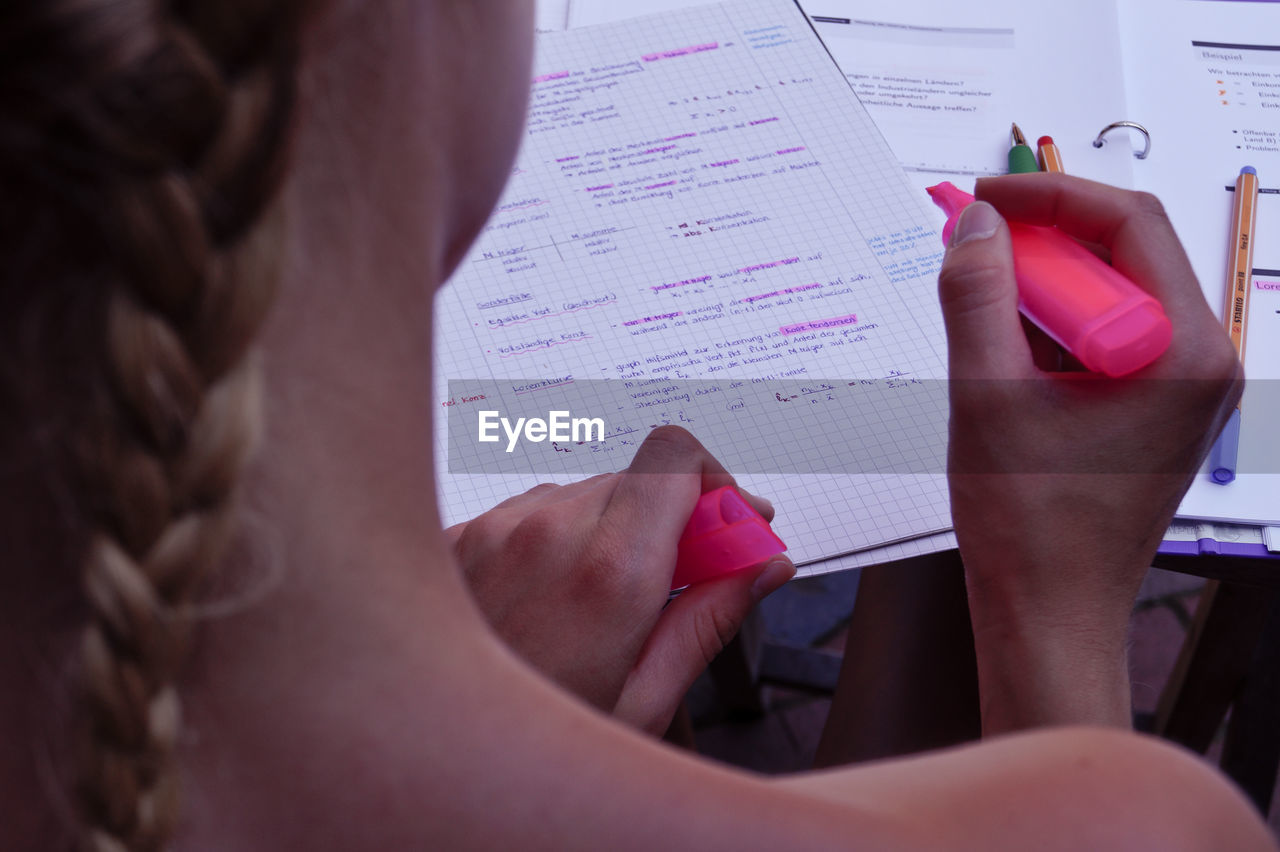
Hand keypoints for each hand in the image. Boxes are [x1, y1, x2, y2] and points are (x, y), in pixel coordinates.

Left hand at [447, 426, 794, 734]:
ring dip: (609, 532)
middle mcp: (546, 531)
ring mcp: (494, 529)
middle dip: (671, 519)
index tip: (728, 529)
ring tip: (599, 606)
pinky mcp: (459, 537)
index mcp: (608, 571)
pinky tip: (549, 603)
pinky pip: (526, 514)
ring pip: (582, 495)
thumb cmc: (528, 749)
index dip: (716, 486)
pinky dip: (553, 543)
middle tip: (680, 578)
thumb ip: (711, 619)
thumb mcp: (642, 700)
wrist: (422, 754)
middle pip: (636, 479)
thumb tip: (764, 567)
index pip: (677, 458)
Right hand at [937, 175, 1240, 731]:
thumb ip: (976, 297)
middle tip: (967, 248)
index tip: (983, 200)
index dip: (1048, 196)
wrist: (1050, 614)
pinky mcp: (1152, 409)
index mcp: (1183, 353)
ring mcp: (1179, 388)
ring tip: (977, 314)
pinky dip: (1048, 331)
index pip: (1129, 223)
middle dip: (1039, 244)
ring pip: (1106, 296)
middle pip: (1122, 255)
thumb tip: (972, 225)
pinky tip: (1001, 357)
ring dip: (1039, 290)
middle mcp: (1199, 363)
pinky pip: (1102, 339)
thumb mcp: (986, 396)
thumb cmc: (1031, 526)